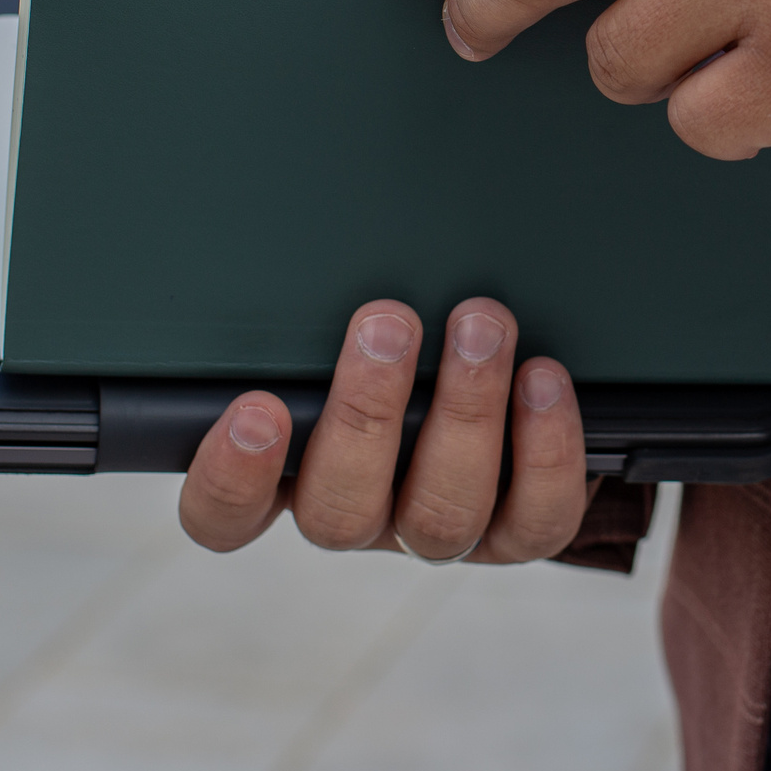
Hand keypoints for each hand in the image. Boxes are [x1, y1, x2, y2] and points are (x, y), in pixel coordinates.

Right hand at [177, 296, 592, 563]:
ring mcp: (437, 532)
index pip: (226, 516)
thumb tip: (293, 235)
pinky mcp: (516, 535)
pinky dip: (545, 449)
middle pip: (339, 512)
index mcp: (293, 477)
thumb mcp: (338, 333)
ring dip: (463, 412)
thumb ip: (312, 318)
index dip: (229, 479)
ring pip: (440, 514)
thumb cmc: (399, 357)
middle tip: (387, 325)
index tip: (256, 408)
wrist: (502, 413)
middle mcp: (362, 514)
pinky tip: (542, 379)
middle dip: (366, 412)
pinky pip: (533, 519)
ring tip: (479, 328)